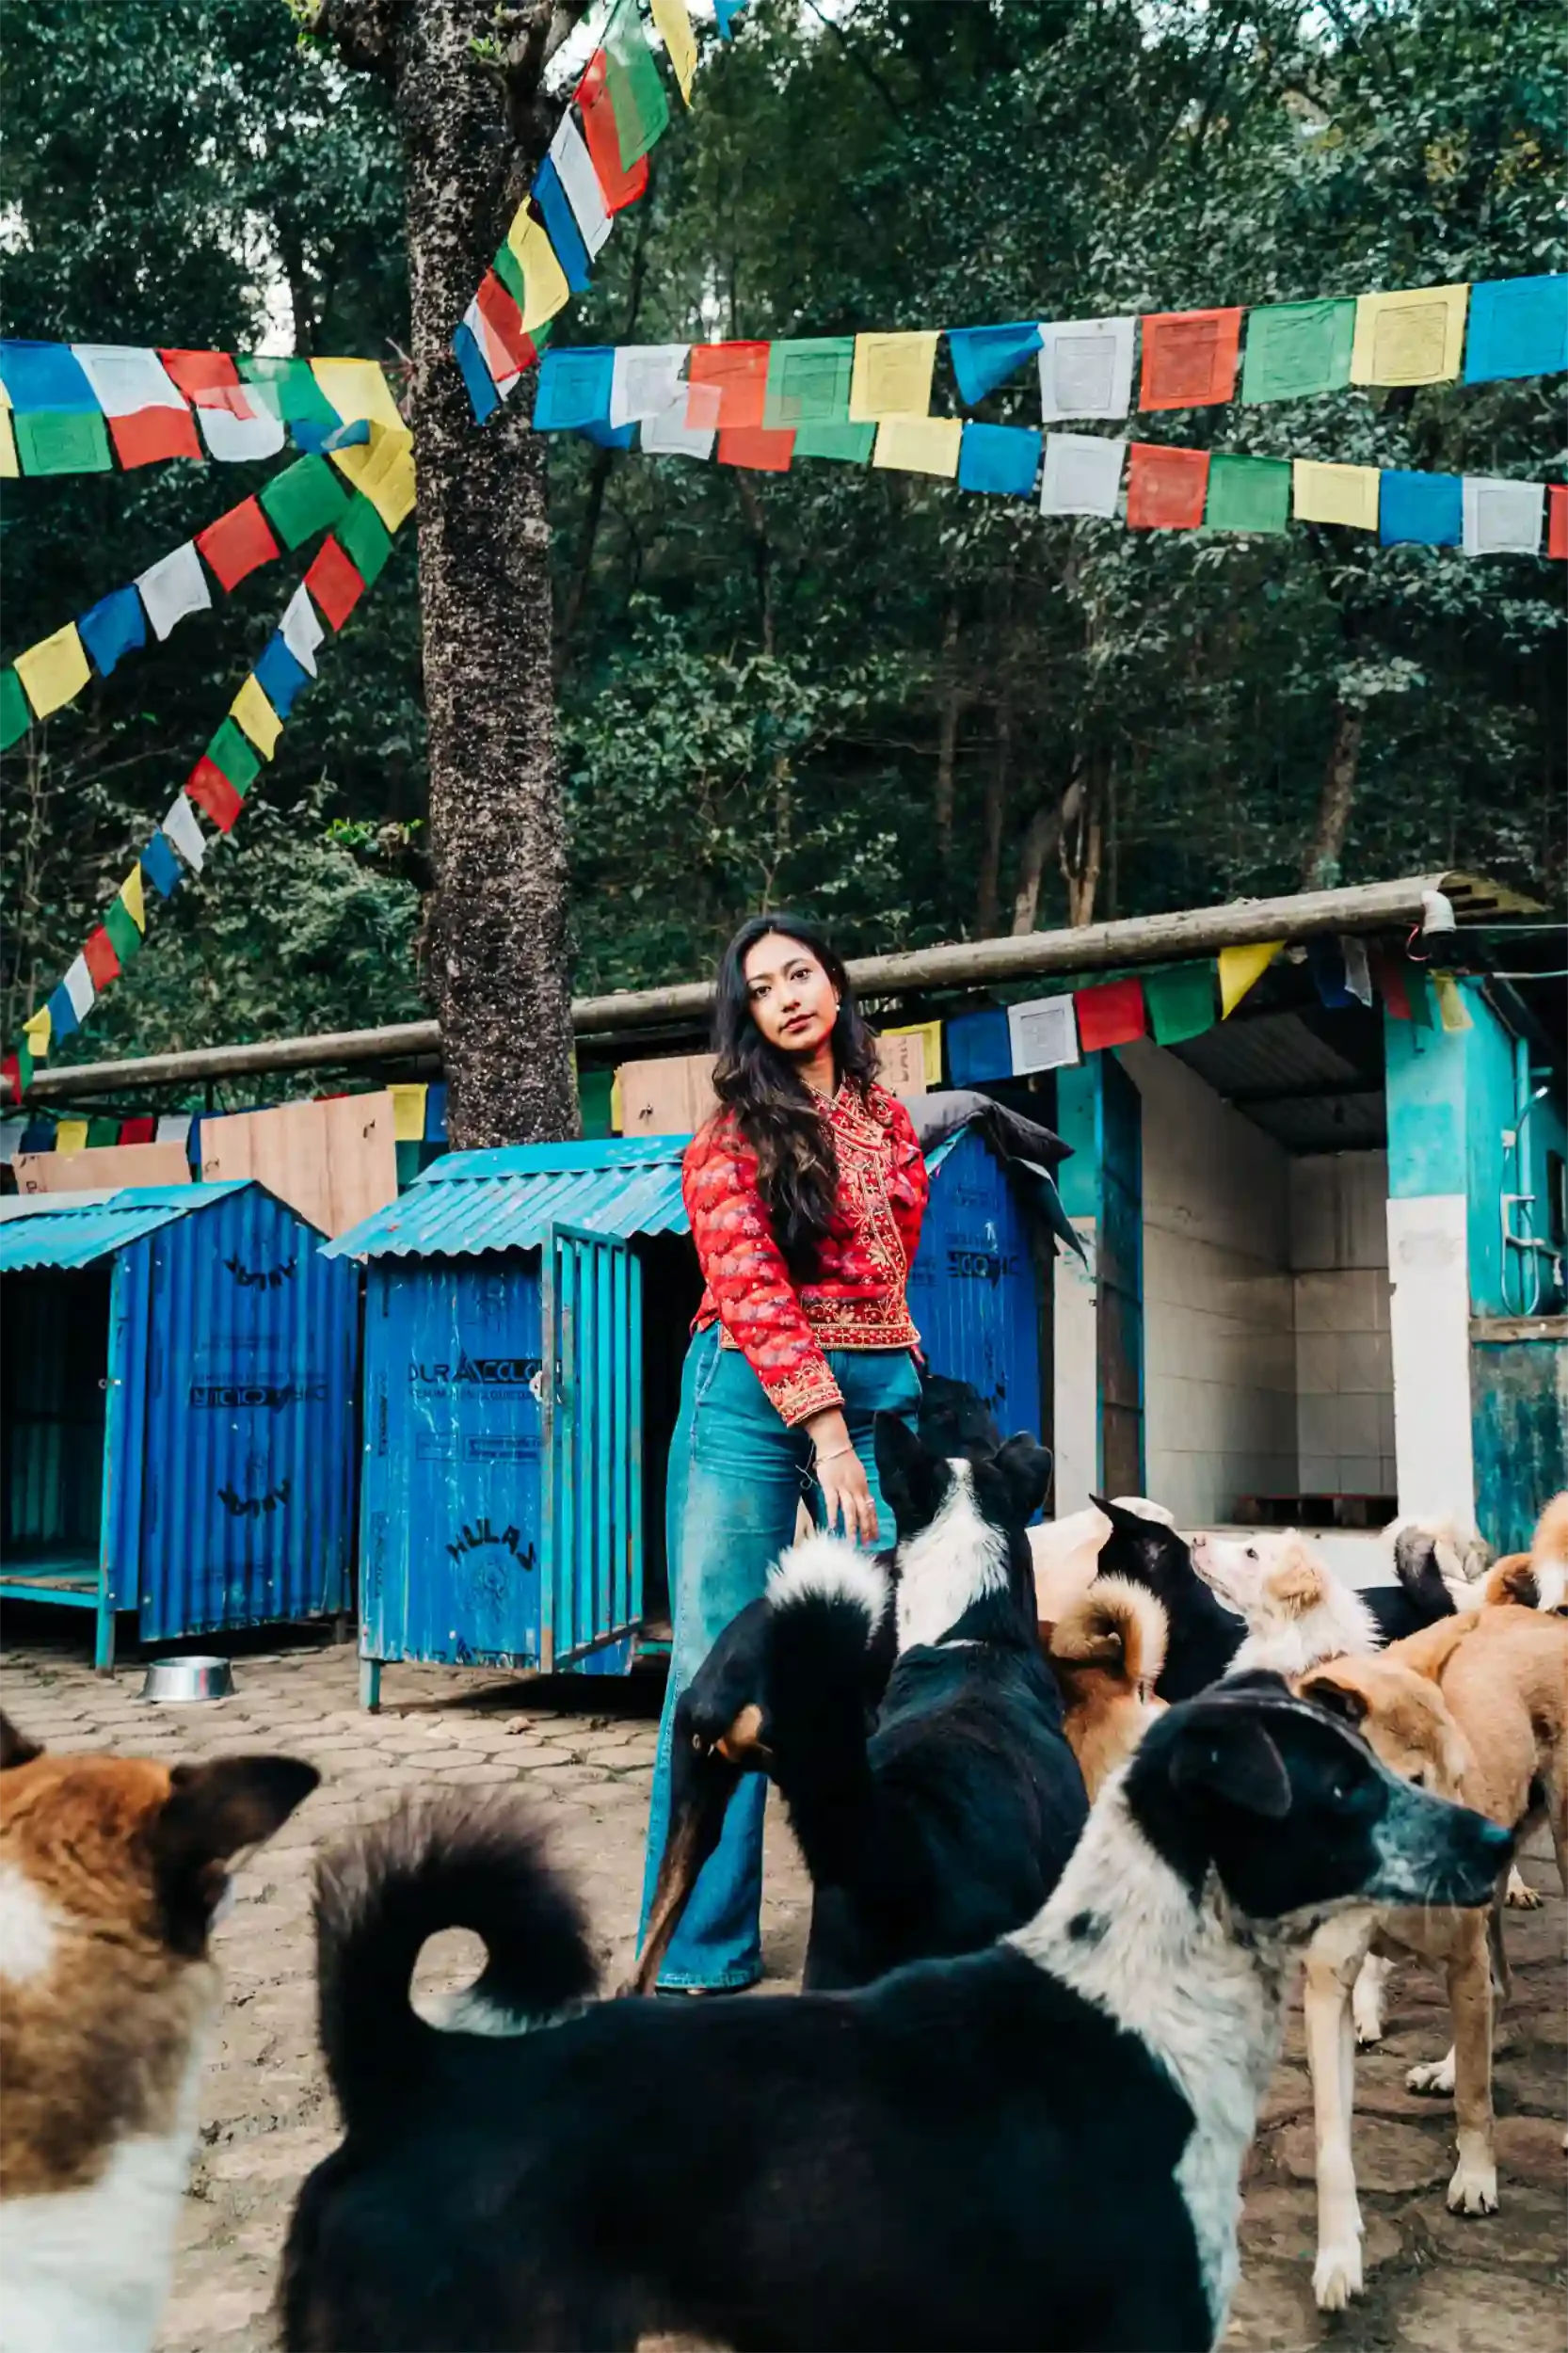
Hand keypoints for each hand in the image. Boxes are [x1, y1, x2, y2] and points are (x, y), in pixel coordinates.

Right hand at [805, 1410, 879, 1547]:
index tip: (876, 1537)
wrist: (835, 1444)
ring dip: (852, 1527)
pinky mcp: (830, 1485)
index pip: (871, 1509)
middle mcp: (856, 1489)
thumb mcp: (858, 1474)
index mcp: (863, 1487)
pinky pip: (832, 1502)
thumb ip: (860, 1489)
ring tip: (852, 1541)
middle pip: (863, 1512)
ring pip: (850, 1510)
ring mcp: (843, 1488)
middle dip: (866, 1529)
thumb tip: (865, 1503)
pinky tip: (834, 1526)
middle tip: (867, 1544)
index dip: (873, 1523)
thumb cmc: (845, 1459)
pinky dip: (833, 1514)